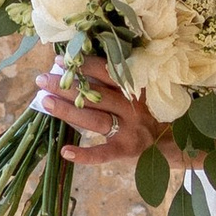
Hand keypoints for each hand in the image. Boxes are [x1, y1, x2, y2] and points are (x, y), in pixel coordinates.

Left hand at [36, 72, 172, 172]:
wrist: (173, 142)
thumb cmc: (147, 113)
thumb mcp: (138, 93)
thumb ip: (116, 82)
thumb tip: (78, 68)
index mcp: (133, 88)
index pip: (106, 72)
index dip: (83, 65)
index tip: (61, 60)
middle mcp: (131, 106)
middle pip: (95, 94)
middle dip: (67, 86)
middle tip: (42, 80)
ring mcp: (129, 130)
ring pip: (95, 119)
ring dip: (68, 111)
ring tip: (46, 102)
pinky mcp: (126, 151)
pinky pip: (103, 154)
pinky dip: (85, 154)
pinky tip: (65, 151)